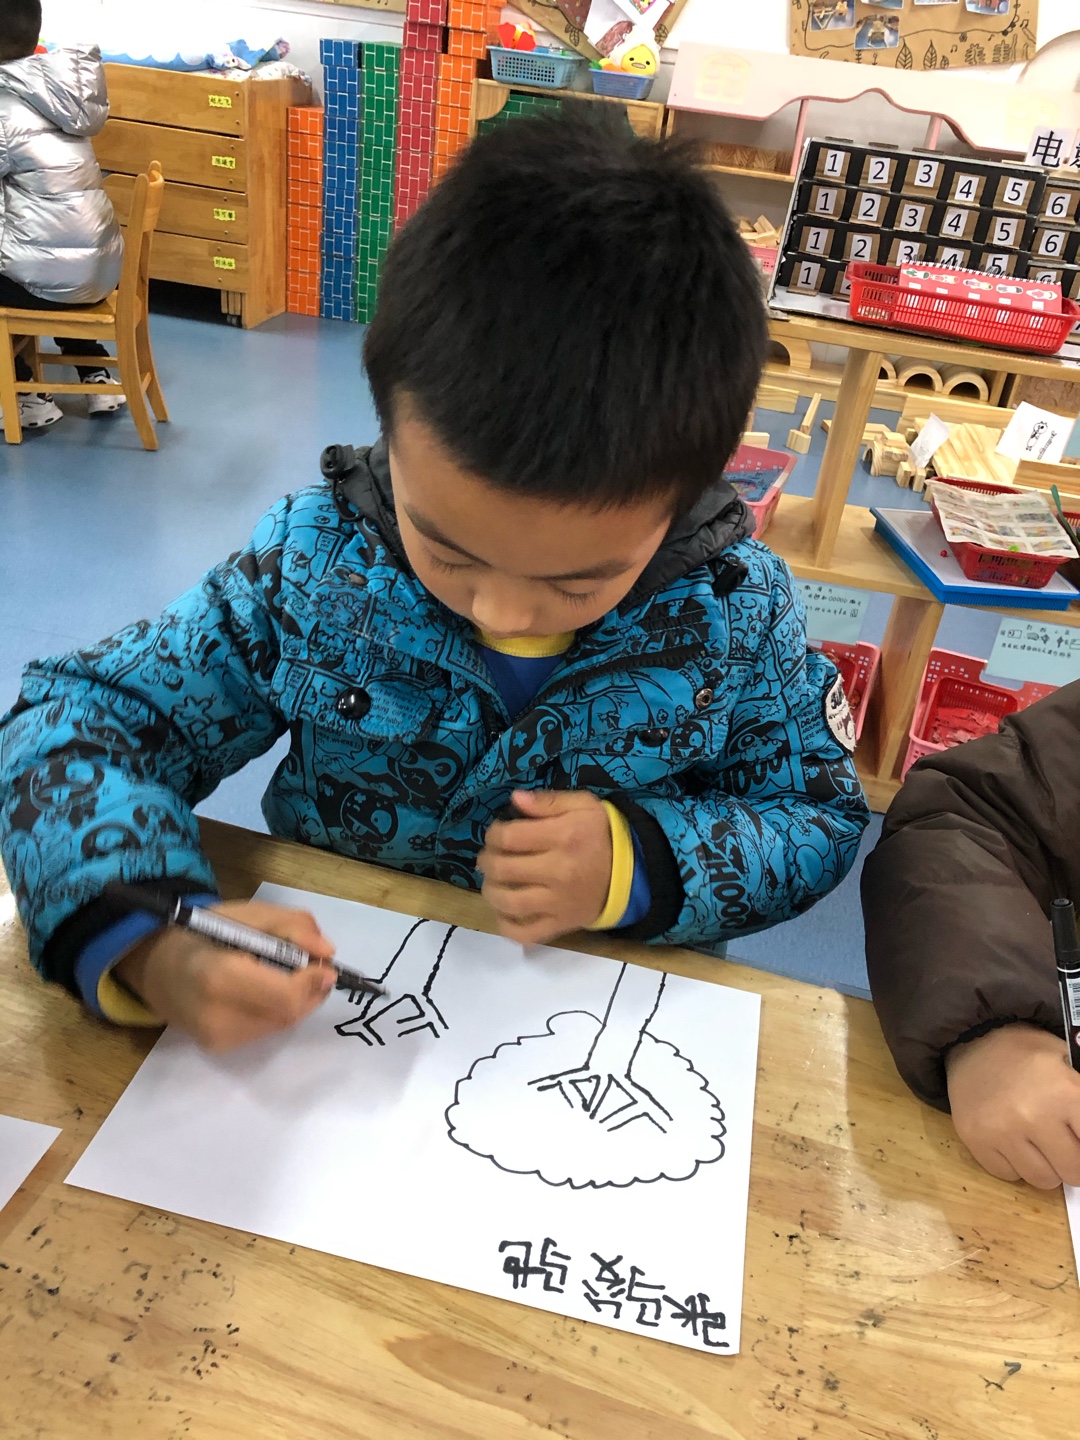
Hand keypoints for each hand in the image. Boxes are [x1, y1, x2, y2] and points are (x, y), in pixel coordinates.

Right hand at [114, 900, 336, 1052]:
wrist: (156, 966)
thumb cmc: (203, 932)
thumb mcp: (248, 913)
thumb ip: (292, 926)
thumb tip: (327, 952)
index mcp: (218, 976)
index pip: (284, 996)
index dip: (312, 982)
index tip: (323, 963)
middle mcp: (215, 1016)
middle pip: (287, 1014)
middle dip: (309, 990)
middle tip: (312, 966)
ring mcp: (215, 1038)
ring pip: (281, 1025)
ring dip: (296, 1000)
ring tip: (285, 975)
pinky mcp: (217, 1048)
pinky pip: (265, 1031)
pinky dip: (276, 1010)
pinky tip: (264, 991)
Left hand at [477, 789, 612, 945]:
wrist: (632, 872)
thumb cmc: (602, 835)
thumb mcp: (583, 806)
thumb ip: (547, 801)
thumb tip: (515, 799)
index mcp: (563, 837)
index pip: (509, 838)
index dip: (493, 834)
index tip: (496, 833)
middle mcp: (559, 872)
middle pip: (503, 870)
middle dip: (486, 861)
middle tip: (488, 857)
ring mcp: (559, 903)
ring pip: (509, 903)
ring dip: (491, 891)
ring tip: (493, 882)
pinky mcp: (562, 924)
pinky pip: (526, 934)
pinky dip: (507, 926)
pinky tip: (504, 912)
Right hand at [945, 1022, 1079, 1187]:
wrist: (973, 1039)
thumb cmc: (1028, 1052)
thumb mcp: (1069, 1064)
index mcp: (1064, 1093)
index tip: (1076, 1136)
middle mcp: (1032, 1115)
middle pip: (1072, 1171)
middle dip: (1072, 1160)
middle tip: (1063, 1142)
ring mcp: (1000, 1130)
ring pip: (1042, 1180)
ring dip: (1045, 1166)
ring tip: (1037, 1140)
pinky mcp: (974, 1139)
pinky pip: (1008, 1175)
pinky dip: (1014, 1164)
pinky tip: (1012, 1139)